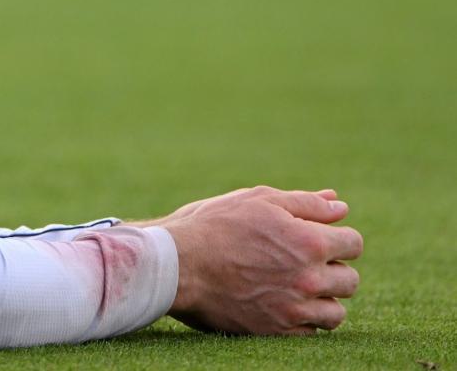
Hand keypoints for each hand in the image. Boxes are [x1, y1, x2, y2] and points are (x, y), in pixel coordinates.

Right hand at [148, 186, 362, 334]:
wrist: (177, 265)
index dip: (337, 239)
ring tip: (296, 288)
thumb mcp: (258, 200)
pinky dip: (303, 320)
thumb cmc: (214, 225)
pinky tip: (281, 304)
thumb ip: (305, 203)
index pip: (354, 244)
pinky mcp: (276, 330)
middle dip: (332, 270)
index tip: (317, 239)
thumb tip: (340, 206)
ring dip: (323, 300)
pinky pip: (310, 332)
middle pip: (350, 281)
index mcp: (309, 242)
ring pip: (336, 313)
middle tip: (302, 263)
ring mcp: (293, 308)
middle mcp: (308, 278)